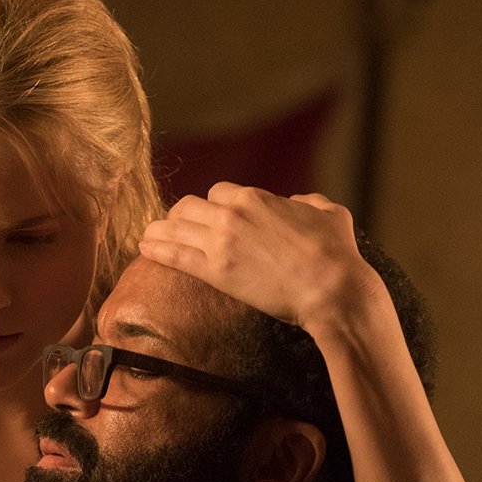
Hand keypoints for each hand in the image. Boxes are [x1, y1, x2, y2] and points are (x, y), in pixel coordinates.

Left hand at [139, 183, 381, 334]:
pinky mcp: (216, 272)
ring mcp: (221, 242)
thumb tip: (300, 201)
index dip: (214, 205)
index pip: (218, 192)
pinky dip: (157, 250)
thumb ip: (310, 201)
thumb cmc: (336, 253)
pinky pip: (175, 255)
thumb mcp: (329, 213)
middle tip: (178, 230)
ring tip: (150, 237)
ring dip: (160, 231)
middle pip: (189, 206)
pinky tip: (145, 249)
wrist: (332, 288)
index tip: (212, 218)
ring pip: (176, 227)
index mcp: (256, 198)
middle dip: (182, 217)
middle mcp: (232, 214)